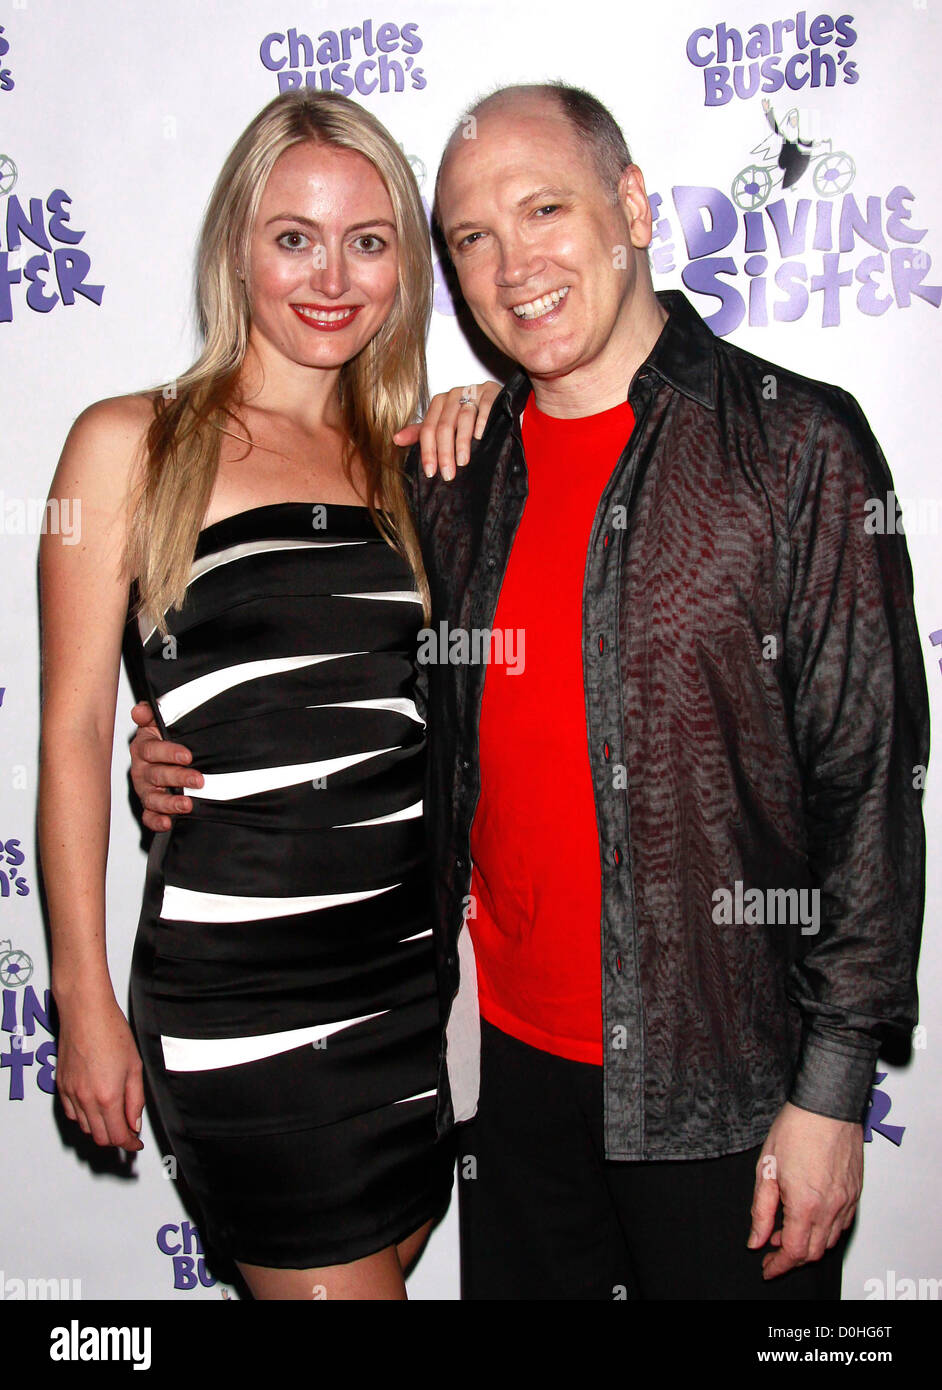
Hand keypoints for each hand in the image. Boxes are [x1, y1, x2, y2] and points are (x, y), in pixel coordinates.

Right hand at [56, 997, 145, 1151]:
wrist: (85, 1012)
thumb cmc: (111, 1031)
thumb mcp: (134, 1066)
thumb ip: (135, 1099)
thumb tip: (134, 1122)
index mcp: (108, 1096)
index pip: (118, 1135)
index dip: (129, 1145)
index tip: (136, 1145)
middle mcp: (86, 1099)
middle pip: (100, 1136)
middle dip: (116, 1140)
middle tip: (128, 1136)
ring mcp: (71, 1093)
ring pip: (85, 1127)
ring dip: (100, 1129)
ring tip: (114, 1121)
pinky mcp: (61, 1086)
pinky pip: (71, 1114)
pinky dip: (84, 1118)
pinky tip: (95, 1109)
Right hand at [129, 700, 200, 831]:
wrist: (164, 755)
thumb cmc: (164, 738)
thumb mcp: (159, 721)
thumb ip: (152, 713)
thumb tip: (141, 710)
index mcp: (144, 747)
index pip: (152, 750)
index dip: (169, 753)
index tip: (187, 756)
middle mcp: (141, 769)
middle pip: (156, 775)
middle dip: (178, 778)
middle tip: (198, 780)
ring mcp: (145, 789)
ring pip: (153, 798)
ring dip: (169, 803)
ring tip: (186, 804)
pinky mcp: (150, 805)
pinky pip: (149, 816)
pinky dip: (156, 821)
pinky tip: (168, 823)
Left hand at [393, 381, 501, 480]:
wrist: (494, 401)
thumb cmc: (466, 416)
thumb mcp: (441, 424)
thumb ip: (420, 432)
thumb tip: (396, 439)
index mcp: (438, 403)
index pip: (428, 429)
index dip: (428, 451)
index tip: (431, 472)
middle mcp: (453, 395)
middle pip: (444, 426)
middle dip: (444, 452)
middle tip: (448, 473)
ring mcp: (472, 391)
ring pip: (464, 417)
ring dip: (462, 442)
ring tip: (462, 462)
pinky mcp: (491, 391)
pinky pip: (485, 406)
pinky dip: (482, 422)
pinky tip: (480, 437)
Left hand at [748, 1101, 862, 1278]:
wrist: (827, 1105)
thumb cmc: (797, 1128)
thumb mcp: (766, 1169)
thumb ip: (761, 1210)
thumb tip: (756, 1239)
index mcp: (806, 1205)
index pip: (794, 1252)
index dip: (778, 1265)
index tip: (767, 1267)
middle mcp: (831, 1208)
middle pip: (813, 1252)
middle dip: (792, 1258)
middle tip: (772, 1249)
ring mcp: (847, 1201)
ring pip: (830, 1240)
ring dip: (809, 1243)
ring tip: (786, 1229)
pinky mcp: (856, 1192)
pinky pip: (843, 1224)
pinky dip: (826, 1230)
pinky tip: (810, 1216)